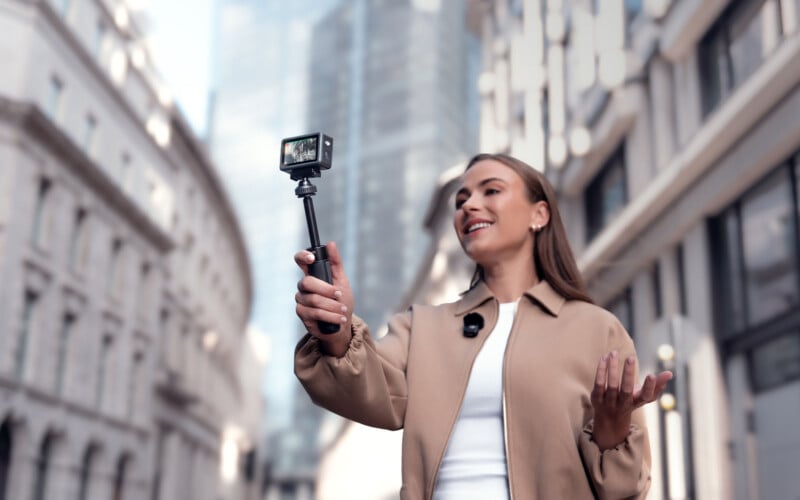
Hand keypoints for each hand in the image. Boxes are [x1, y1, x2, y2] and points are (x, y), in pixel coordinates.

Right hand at [293, 242, 354, 356]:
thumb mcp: (342, 281)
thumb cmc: (342, 301)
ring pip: (313, 299)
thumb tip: (331, 243)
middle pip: (307, 282)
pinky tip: (339, 319)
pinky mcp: (302, 314)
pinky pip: (315, 313)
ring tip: (343, 310)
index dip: (303, 256)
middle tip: (340, 295)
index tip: (312, 258)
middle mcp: (304, 286)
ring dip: (332, 306)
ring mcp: (302, 300)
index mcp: (313, 275)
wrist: (341, 325)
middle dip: (327, 289)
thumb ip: (336, 263)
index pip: (301, 260)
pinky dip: (330, 316)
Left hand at [590, 350, 672, 449]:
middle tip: (631, 358)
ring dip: (612, 368)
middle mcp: (623, 404)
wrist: (609, 419)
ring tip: (614, 353)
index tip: (651, 375)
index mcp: (637, 402)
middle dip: (628, 374)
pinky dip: (601, 370)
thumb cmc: (631, 401)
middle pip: (626, 390)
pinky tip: (603, 358)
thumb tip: (670, 373)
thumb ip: (657, 385)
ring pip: (611, 385)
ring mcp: (609, 402)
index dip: (650, 387)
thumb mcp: (644, 395)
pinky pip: (598, 383)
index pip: (646, 397)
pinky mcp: (597, 398)